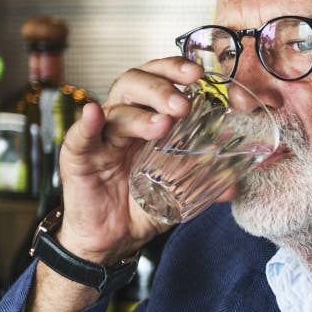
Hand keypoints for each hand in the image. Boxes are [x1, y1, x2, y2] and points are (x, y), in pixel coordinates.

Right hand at [56, 56, 202, 263]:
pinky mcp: (78, 157)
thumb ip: (203, 186)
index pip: (157, 80)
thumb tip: (233, 185)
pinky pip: (80, 136)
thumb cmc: (140, 208)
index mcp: (147, 120)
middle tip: (183, 105)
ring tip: (162, 125)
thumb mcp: (178, 195)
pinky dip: (87, 123)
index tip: (198, 74)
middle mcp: (122, 121)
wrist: (111, 241)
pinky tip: (95, 114)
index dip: (174, 70)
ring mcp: (100, 138)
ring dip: (141, 113)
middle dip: (161, 87)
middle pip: (135, 84)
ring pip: (116, 109)